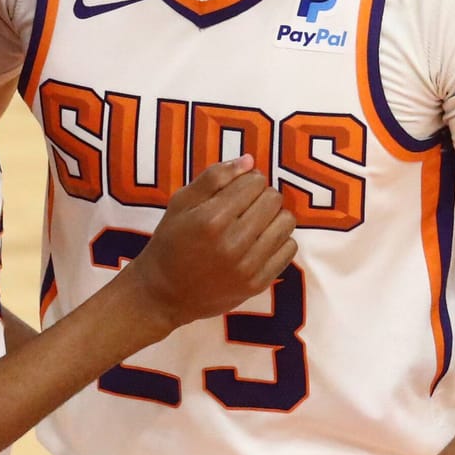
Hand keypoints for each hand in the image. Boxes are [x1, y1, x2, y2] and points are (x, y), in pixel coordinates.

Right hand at [126, 155, 298, 326]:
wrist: (164, 293)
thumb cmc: (170, 242)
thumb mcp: (180, 202)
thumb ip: (214, 177)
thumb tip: (249, 160)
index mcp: (211, 219)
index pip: (254, 181)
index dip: (247, 179)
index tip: (237, 189)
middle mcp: (232, 242)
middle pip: (273, 199)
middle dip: (261, 196)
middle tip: (245, 206)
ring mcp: (247, 266)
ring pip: (286, 222)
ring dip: (273, 217)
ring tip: (255, 223)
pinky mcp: (258, 283)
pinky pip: (289, 249)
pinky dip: (279, 240)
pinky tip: (260, 242)